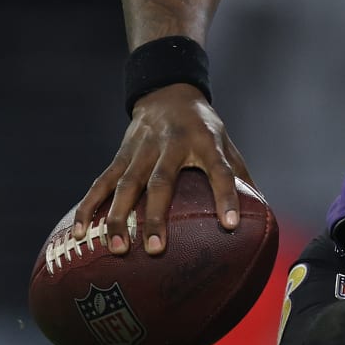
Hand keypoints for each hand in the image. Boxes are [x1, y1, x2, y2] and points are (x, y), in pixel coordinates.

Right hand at [71, 83, 250, 254]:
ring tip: (117, 249)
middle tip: (155, 250)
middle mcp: (171, 145)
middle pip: (161, 183)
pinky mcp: (120, 156)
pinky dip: (89, 207)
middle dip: (155, 217)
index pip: (219, 170)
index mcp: (205, 142)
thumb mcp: (227, 144)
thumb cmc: (205, 129)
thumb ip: (239, 176)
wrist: (168, 94)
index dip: (226, 196)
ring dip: (118, 217)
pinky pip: (100, 183)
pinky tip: (82, 233)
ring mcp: (141, 150)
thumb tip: (262, 214)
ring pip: (125, 185)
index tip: (231, 224)